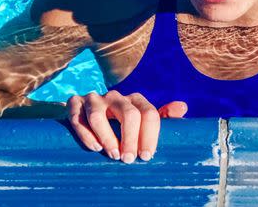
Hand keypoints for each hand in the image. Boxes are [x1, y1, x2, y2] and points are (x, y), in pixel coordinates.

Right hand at [66, 90, 187, 162]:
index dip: (150, 136)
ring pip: (99, 115)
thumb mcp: (141, 121)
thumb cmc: (119, 124)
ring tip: (113, 155)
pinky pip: (77, 117)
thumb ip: (162, 117)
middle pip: (128, 113)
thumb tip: (183, 107)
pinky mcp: (74, 104)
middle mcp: (116, 96)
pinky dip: (85, 133)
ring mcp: (94, 99)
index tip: (146, 157)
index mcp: (135, 100)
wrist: (85, 116)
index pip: (149, 113)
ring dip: (107, 137)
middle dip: (130, 138)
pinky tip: (94, 147)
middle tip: (128, 160)